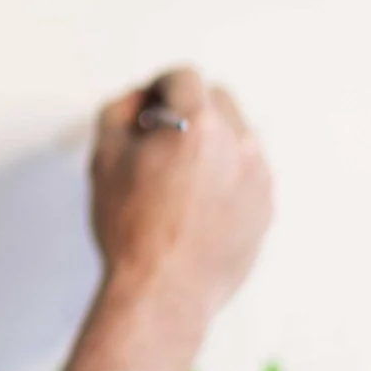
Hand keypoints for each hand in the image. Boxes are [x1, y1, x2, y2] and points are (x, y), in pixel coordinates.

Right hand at [89, 67, 272, 319]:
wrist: (163, 293)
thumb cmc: (130, 229)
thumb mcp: (104, 158)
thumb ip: (118, 111)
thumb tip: (140, 101)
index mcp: (198, 124)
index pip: (183, 77)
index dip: (158, 88)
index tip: (147, 108)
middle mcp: (238, 143)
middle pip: (217, 100)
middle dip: (189, 109)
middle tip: (159, 142)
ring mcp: (259, 176)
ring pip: (236, 136)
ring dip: (211, 142)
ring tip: (179, 179)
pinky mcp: (266, 207)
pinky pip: (247, 173)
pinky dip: (226, 176)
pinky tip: (197, 204)